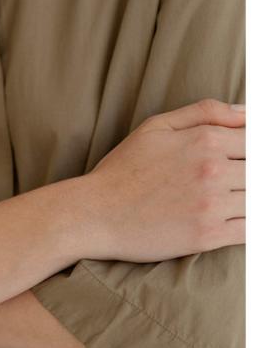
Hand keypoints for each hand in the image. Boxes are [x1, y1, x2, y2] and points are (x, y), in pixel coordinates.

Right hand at [84, 98, 245, 262]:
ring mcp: (212, 205)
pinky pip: (251, 231)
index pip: (257, 140)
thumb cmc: (124, 168)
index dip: (254, 150)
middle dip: (252, 177)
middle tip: (230, 183)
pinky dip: (250, 226)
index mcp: (205, 140)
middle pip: (261, 172)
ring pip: (259, 201)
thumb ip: (205, 113)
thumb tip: (248, 112)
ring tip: (228, 200)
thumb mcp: (157, 126)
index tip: (240, 161)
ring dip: (250, 201)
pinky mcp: (208, 236)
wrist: (95, 213)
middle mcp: (213, 170)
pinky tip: (234, 221)